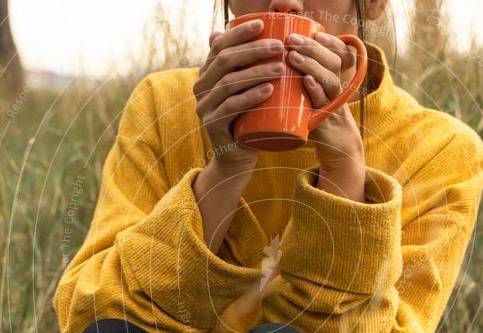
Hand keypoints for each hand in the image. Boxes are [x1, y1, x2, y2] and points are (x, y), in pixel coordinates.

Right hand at [193, 19, 286, 173]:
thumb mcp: (247, 91)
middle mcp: (201, 88)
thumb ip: (248, 68)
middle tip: (279, 47)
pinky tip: (267, 90)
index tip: (262, 23)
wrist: (236, 158)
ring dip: (256, 72)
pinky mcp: (212, 125)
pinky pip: (231, 108)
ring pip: (229, 83)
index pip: (220, 46)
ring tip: (281, 69)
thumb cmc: (247, 120)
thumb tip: (259, 34)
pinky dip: (250, 97)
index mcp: (207, 74)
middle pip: (225, 61)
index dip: (239, 33)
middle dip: (253, 50)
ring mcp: (204, 107)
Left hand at [286, 31, 364, 193]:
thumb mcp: (310, 96)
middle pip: (333, 62)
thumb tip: (270, 62)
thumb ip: (297, 81)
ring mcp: (333, 104)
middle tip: (291, 40)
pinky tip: (307, 81)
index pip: (338, 53)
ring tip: (293, 56)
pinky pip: (324, 103)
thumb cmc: (316, 118)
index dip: (330, 42)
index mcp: (333, 79)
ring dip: (311, 65)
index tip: (313, 32)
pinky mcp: (327, 120)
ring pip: (329, 80)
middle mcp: (337, 88)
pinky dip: (316, 90)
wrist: (335, 149)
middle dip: (312, 49)